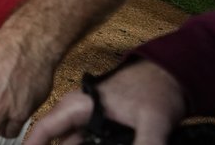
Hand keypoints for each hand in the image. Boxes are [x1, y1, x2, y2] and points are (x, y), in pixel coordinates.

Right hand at [22, 60, 185, 144]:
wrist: (170, 76)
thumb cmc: (156, 89)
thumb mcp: (152, 122)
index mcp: (78, 107)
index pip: (44, 129)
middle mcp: (79, 115)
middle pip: (59, 142)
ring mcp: (90, 122)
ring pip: (73, 144)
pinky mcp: (103, 128)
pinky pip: (88, 144)